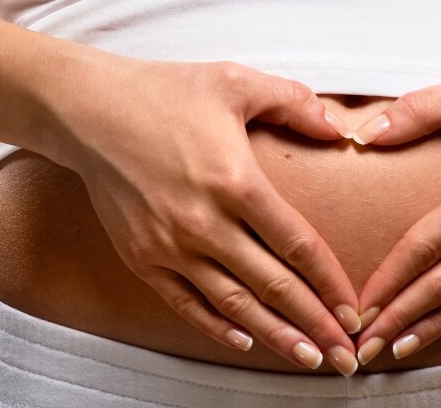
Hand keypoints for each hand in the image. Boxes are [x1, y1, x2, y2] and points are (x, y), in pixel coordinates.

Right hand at [45, 53, 362, 374]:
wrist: (86, 110)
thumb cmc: (162, 92)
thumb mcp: (236, 82)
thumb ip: (294, 103)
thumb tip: (340, 128)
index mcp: (235, 181)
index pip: (298, 246)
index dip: (331, 283)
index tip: (354, 309)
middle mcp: (203, 222)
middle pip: (273, 286)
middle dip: (316, 325)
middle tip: (347, 355)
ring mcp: (169, 246)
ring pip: (234, 304)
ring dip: (275, 336)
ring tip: (309, 358)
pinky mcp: (141, 257)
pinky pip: (186, 303)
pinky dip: (217, 327)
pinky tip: (245, 342)